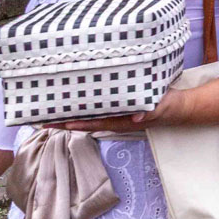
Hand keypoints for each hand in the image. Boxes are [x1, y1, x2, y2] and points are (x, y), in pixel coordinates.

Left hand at [44, 86, 190, 132]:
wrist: (178, 107)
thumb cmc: (168, 106)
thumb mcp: (162, 107)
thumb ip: (151, 110)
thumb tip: (137, 114)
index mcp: (120, 121)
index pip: (91, 123)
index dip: (71, 123)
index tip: (53, 122)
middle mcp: (113, 118)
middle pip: (83, 120)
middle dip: (63, 119)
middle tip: (40, 115)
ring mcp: (115, 112)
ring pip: (88, 113)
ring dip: (70, 110)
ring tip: (50, 104)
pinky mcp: (119, 104)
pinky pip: (97, 105)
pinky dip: (84, 102)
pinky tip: (76, 94)